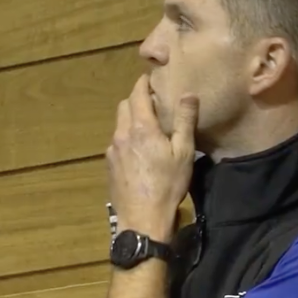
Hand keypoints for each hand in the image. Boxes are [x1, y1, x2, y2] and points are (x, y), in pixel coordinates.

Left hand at [106, 74, 198, 243]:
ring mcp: (112, 150)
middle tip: (154, 103)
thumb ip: (185, 121)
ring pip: (119, 124)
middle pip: (124, 106)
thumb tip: (188, 94)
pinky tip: (139, 151)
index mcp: (141, 127)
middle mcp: (122, 134)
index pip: (137, 94)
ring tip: (148, 128)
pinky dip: (127, 138)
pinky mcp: (109, 165)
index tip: (152, 79)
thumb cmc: (168, 184)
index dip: (143, 83)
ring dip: (131, 119)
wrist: (143, 219)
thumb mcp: (184, 152)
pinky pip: (117, 143)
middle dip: (137, 99)